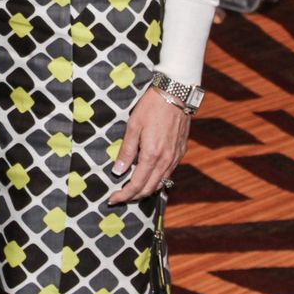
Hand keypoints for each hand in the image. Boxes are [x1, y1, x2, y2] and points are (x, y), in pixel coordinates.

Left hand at [107, 87, 189, 204]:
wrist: (176, 94)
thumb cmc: (151, 107)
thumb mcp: (133, 125)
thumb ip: (126, 150)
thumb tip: (118, 171)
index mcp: (152, 155)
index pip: (137, 184)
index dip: (124, 195)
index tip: (113, 199)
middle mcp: (166, 160)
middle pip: (149, 189)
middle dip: (133, 196)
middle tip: (120, 197)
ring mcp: (175, 158)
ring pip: (160, 183)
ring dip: (146, 190)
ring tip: (132, 190)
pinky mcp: (180, 153)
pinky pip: (168, 174)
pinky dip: (157, 180)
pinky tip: (148, 177)